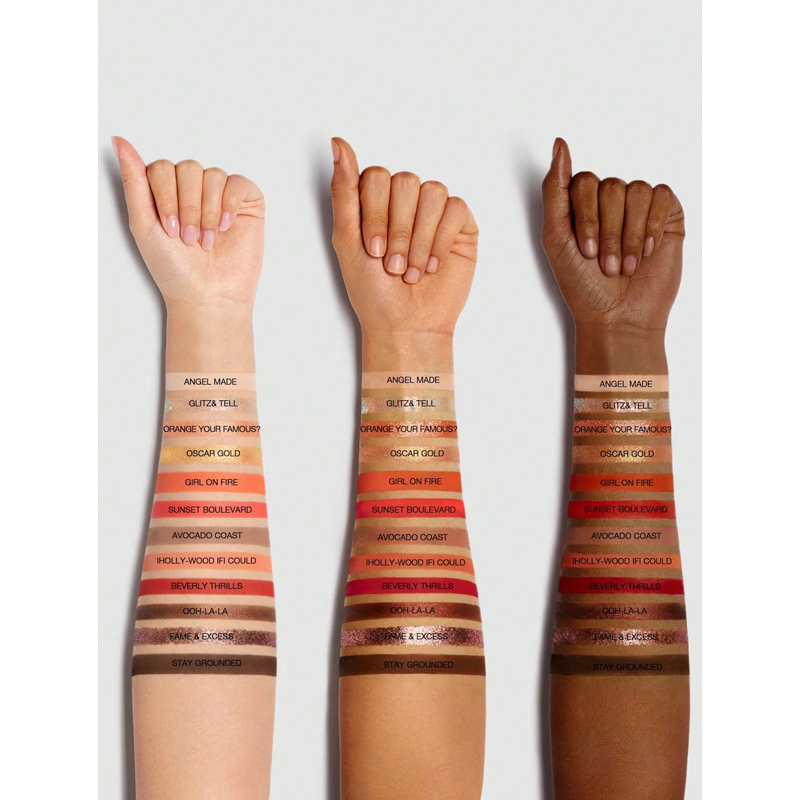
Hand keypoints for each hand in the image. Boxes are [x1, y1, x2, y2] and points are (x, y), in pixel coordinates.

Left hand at [113, 137, 264, 312]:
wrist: (208, 297)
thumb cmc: (175, 269)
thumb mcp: (143, 225)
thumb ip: (134, 182)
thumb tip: (120, 141)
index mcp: (166, 191)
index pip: (162, 167)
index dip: (166, 196)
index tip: (170, 229)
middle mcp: (194, 189)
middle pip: (188, 168)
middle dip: (188, 206)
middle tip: (189, 239)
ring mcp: (221, 195)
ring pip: (213, 175)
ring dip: (207, 211)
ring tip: (207, 239)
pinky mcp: (247, 204)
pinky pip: (238, 183)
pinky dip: (229, 204)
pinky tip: (225, 226)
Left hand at [330, 138, 477, 340]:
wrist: (406, 326)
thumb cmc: (373, 292)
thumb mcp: (346, 241)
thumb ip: (343, 191)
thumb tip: (338, 143)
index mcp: (375, 201)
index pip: (376, 176)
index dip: (375, 213)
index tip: (373, 251)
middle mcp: (406, 201)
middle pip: (405, 181)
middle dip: (398, 230)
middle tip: (393, 266)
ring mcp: (434, 211)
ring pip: (432, 192)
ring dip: (419, 238)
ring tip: (412, 270)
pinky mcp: (461, 225)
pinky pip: (456, 208)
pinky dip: (440, 240)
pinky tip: (432, 266)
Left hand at [540, 138, 683, 335]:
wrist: (617, 317)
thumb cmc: (582, 285)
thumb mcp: (555, 238)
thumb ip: (555, 190)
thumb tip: (560, 144)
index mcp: (582, 204)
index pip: (584, 182)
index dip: (587, 219)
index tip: (586, 252)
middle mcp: (611, 200)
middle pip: (612, 187)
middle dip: (608, 232)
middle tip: (607, 265)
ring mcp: (640, 207)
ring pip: (637, 191)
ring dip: (630, 235)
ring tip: (627, 264)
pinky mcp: (667, 216)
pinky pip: (663, 196)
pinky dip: (652, 227)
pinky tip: (647, 251)